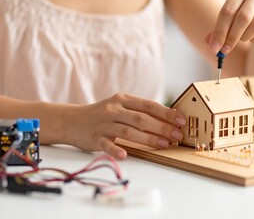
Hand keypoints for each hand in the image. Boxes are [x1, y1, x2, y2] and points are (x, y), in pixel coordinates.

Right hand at [65, 93, 185, 159]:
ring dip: (148, 139)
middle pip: (141, 119)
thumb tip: (168, 119)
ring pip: (128, 131)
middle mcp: (114, 109)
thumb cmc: (103, 115)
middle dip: (162, 127)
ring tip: (164, 145)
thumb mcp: (120, 106)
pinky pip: (107, 145)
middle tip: (177, 136)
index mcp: (123, 99)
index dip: (166, 113)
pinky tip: (125, 155)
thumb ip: (139, 111)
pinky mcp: (95, 138)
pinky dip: (116, 150)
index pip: (149, 106)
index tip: (181, 120)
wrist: (72, 120)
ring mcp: (104, 124)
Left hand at [206, 0, 253, 53]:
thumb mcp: (228, 19)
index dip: (219, 32)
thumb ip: (217, 30)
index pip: (227, 12)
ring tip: (241, 39)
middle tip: (225, 51)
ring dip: (245, 37)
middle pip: (243, 18)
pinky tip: (251, 37)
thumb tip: (211, 45)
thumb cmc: (240, 16)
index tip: (214, 48)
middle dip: (232, 37)